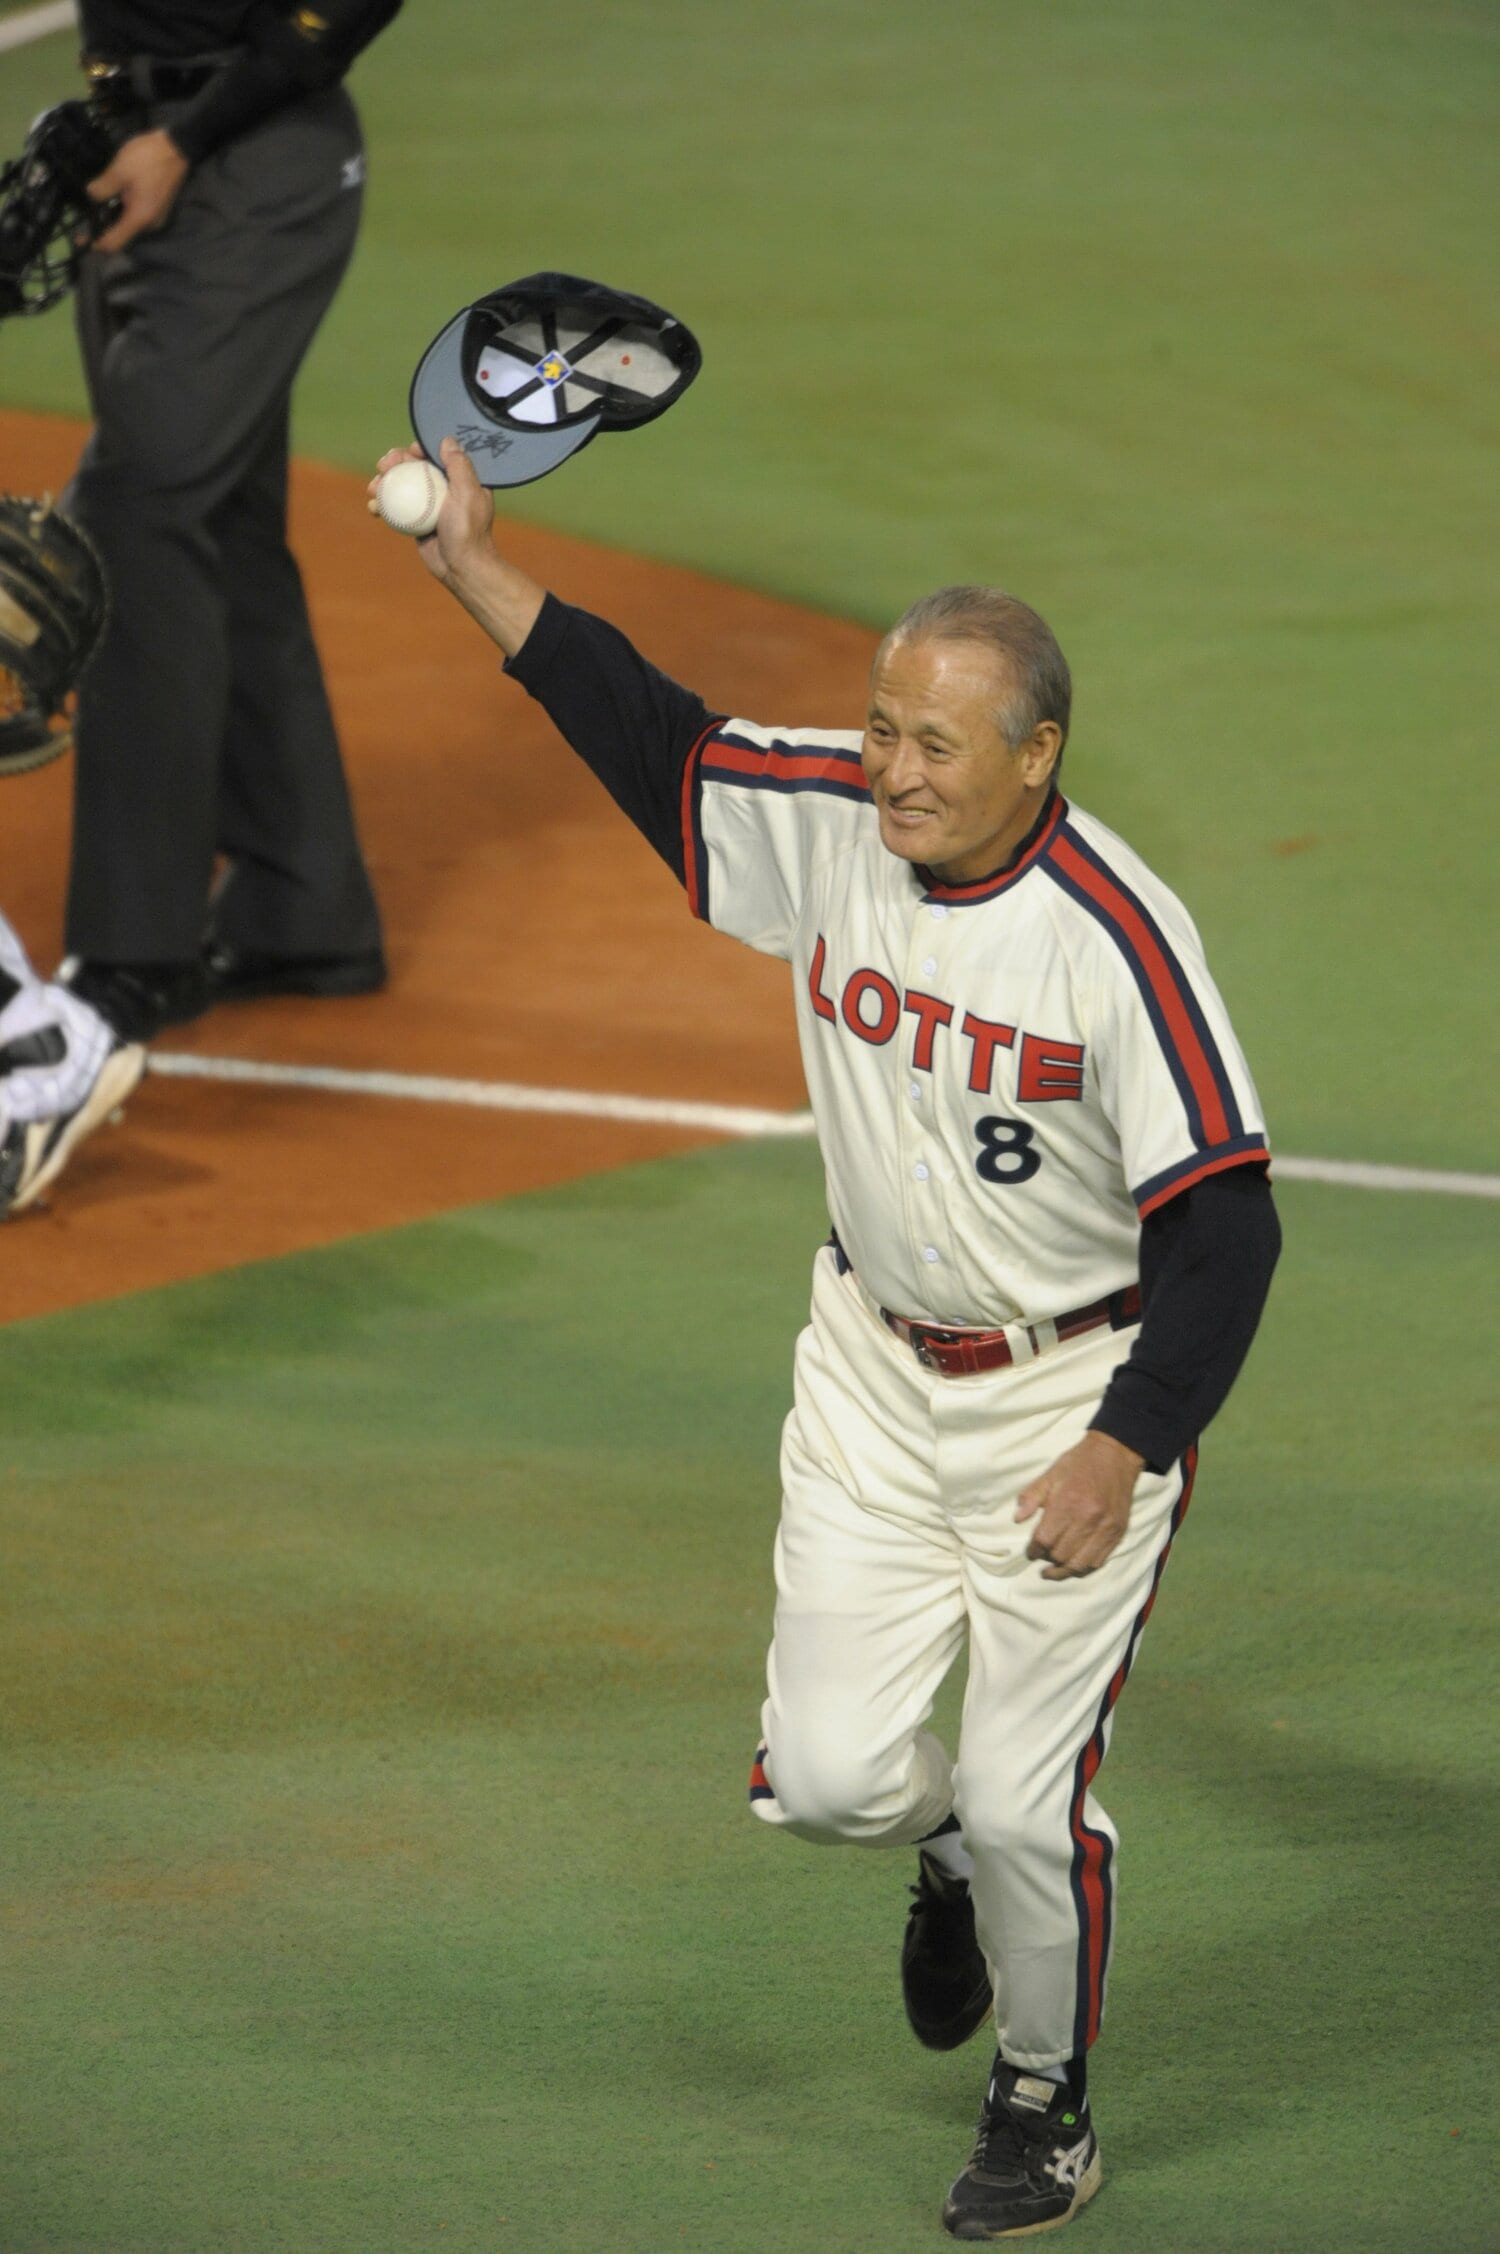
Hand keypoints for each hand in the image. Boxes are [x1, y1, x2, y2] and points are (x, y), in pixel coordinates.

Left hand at [88, 130, 189, 252]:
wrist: (176, 147)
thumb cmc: (148, 159)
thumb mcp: (119, 170)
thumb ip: (103, 187)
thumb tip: (91, 195)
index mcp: (138, 219)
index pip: (113, 243)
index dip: (95, 243)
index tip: (80, 238)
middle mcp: (148, 225)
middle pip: (121, 234)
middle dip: (105, 223)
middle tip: (89, 207)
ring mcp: (155, 218)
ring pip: (129, 222)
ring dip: (115, 212)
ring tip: (103, 195)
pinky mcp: (158, 209)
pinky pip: (137, 214)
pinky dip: (126, 207)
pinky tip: (119, 192)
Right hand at [367, 438, 495, 584]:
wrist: (460, 567)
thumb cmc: (467, 531)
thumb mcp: (467, 493)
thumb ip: (458, 465)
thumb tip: (447, 440)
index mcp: (461, 479)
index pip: (437, 455)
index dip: (420, 449)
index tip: (410, 452)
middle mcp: (444, 489)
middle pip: (414, 468)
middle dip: (395, 463)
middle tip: (382, 465)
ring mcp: (429, 505)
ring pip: (401, 487)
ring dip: (383, 483)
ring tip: (372, 488)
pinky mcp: (417, 521)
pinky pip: (396, 509)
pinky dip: (382, 507)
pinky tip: (372, 509)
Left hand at [1014, 1430, 1144, 1580]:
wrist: (1116, 1455)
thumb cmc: (1079, 1463)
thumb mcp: (1051, 1474)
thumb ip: (1031, 1496)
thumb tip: (1017, 1519)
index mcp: (1068, 1503)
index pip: (1045, 1539)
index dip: (1034, 1549)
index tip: (1031, 1551)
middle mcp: (1088, 1520)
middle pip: (1061, 1555)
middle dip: (1048, 1559)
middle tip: (1042, 1555)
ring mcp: (1105, 1528)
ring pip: (1080, 1564)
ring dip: (1064, 1570)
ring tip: (1053, 1571)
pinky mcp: (1118, 1533)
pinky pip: (1099, 1560)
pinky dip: (1084, 1567)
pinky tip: (1075, 1564)